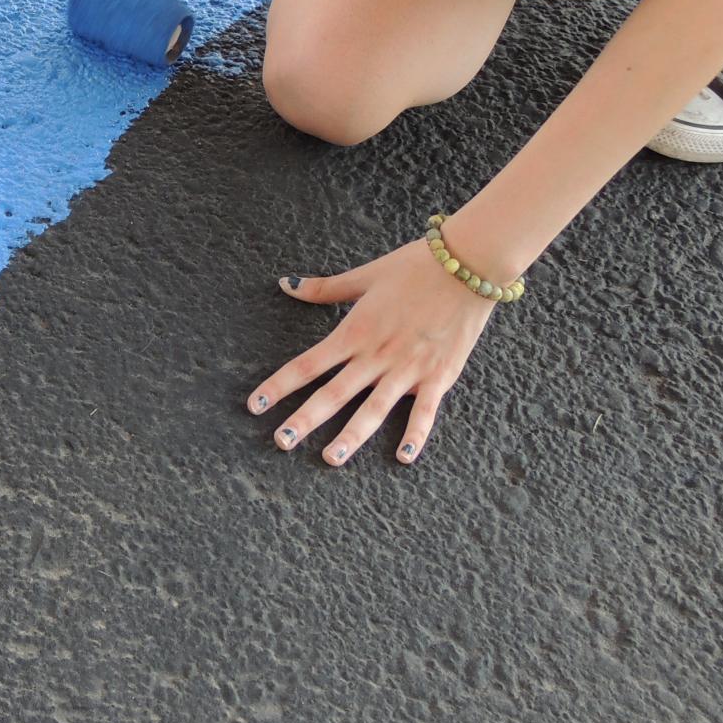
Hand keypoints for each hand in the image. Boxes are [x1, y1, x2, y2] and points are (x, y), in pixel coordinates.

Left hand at [247, 241, 495, 465]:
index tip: (255, 405)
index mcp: (354, 331)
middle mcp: (376, 355)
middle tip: (280, 441)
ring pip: (374, 409)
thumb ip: (324, 288)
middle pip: (333, 393)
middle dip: (305, 419)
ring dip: (352, 436)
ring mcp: (408, 368)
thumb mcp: (364, 276)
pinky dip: (416, 434)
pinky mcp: (439, 375)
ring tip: (330, 458)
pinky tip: (404, 457)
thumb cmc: (414, 267)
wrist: (467, 264)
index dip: (279, 386)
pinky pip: (425, 410)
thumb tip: (285, 283)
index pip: (307, 364)